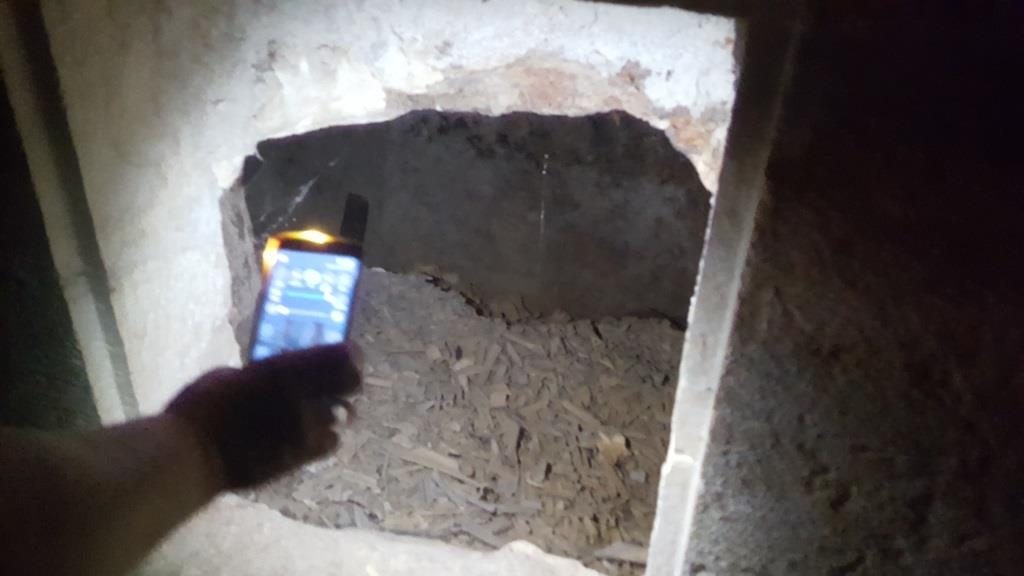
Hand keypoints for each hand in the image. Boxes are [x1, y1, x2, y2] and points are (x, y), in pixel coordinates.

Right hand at [165, 344, 361, 488]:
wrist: (194, 455)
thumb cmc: (201, 408)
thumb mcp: (232, 375)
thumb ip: (262, 373)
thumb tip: (274, 373)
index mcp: (285, 369)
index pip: (341, 356)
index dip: (349, 354)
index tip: (348, 352)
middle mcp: (304, 395)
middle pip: (352, 383)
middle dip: (348, 380)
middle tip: (339, 382)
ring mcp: (306, 428)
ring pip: (344, 414)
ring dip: (336, 410)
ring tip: (321, 410)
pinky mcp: (302, 456)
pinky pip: (331, 442)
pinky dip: (326, 437)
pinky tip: (313, 435)